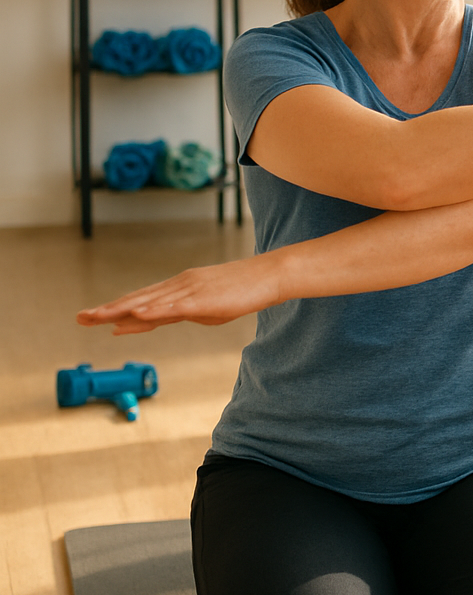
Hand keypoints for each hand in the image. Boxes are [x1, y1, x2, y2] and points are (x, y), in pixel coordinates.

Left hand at [76, 256, 281, 334]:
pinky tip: (137, 314)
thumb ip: (182, 312)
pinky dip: (153, 310)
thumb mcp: (207, 307)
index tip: (93, 316)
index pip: (142, 299)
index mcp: (180, 287)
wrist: (270, 275)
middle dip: (108, 309)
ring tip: (98, 317)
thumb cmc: (243, 291)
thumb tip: (161, 319)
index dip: (116, 307)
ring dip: (121, 309)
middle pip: (138, 298)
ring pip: (150, 302)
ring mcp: (191, 291)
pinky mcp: (205, 299)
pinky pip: (174, 306)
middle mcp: (180, 285)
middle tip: (80, 317)